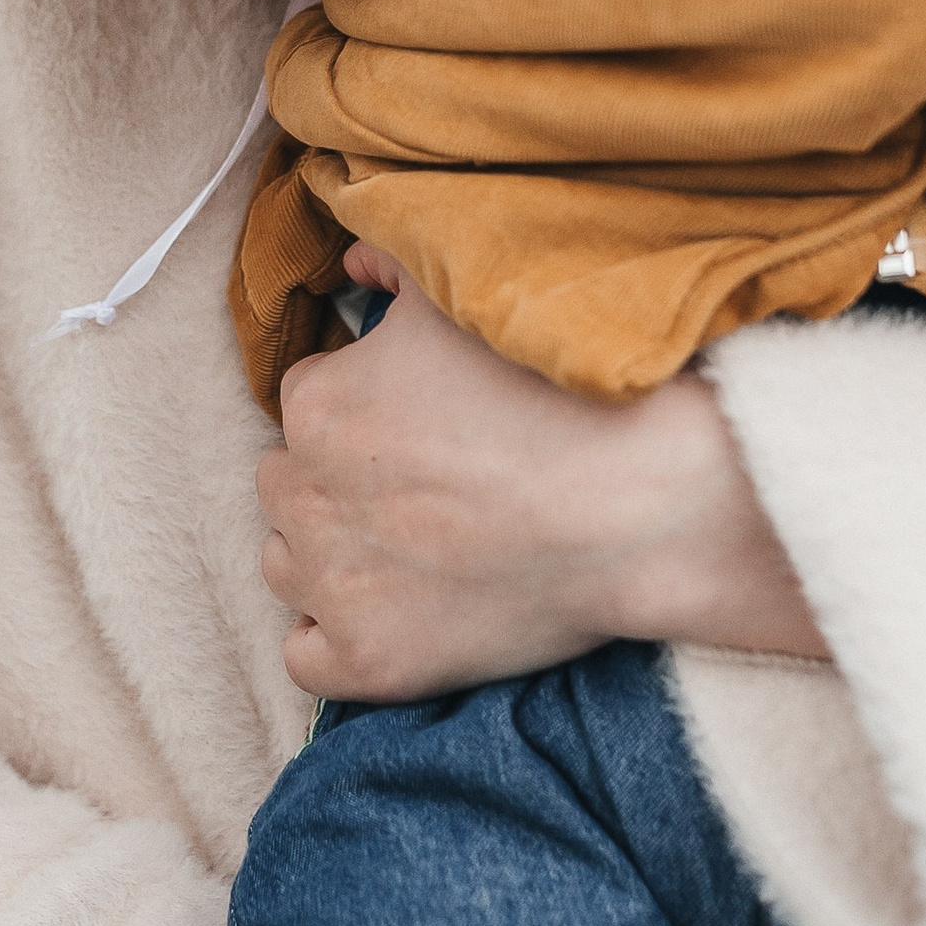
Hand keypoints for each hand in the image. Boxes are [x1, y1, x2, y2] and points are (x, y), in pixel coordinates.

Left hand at [258, 258, 827, 702]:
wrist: (638, 502)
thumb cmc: (556, 390)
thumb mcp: (464, 298)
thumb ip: (392, 268)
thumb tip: (353, 264)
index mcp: (318, 404)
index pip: (309, 405)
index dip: (364, 413)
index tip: (419, 427)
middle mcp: (304, 494)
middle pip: (289, 485)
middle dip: (338, 484)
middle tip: (422, 487)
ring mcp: (332, 585)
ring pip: (287, 566)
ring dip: (329, 557)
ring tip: (411, 550)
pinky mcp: (367, 662)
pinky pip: (304, 658)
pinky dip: (334, 639)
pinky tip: (390, 616)